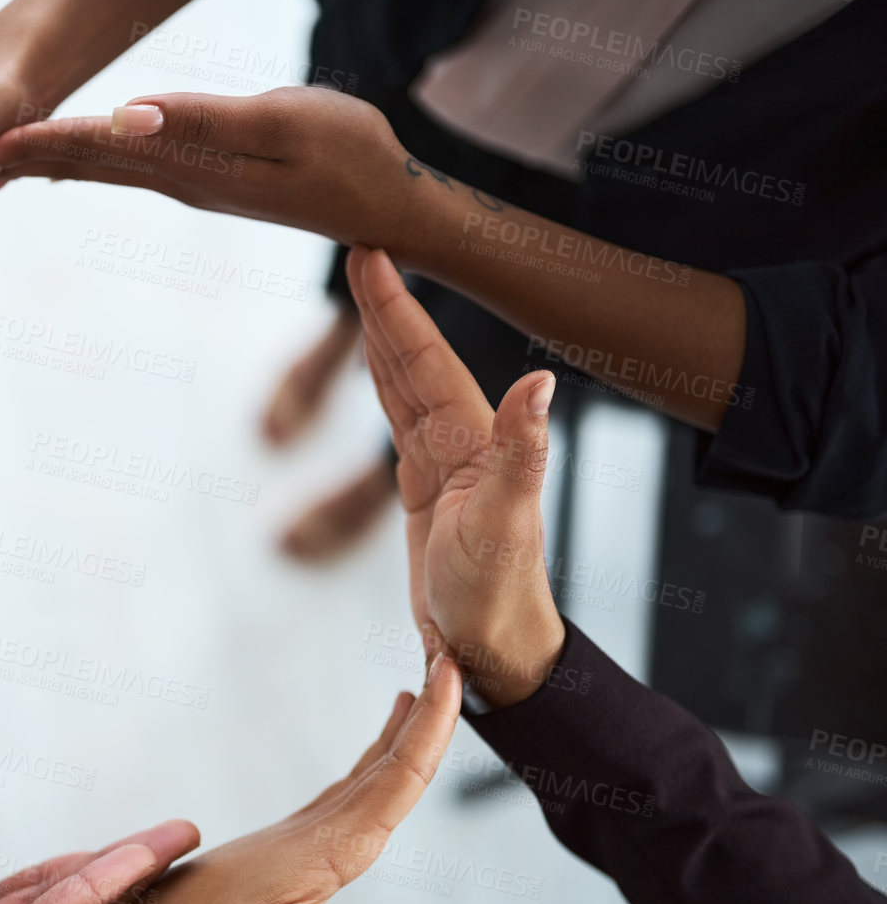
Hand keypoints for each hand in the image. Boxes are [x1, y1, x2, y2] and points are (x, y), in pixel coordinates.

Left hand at [0, 87, 411, 245]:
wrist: (391, 207)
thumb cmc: (352, 156)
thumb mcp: (282, 124)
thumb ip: (205, 120)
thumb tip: (128, 115)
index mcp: (188, 166)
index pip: (94, 148)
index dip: (34, 142)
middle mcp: (179, 181)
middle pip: (82, 164)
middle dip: (18, 159)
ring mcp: (192, 185)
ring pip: (100, 167)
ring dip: (43, 162)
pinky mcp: (207, 179)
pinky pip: (128, 168)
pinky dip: (84, 160)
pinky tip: (63, 161)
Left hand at [114, 661, 461, 903]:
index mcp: (320, 850)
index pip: (390, 781)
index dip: (428, 730)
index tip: (450, 674)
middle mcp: (315, 833)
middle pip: (384, 766)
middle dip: (426, 715)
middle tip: (455, 659)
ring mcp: (302, 836)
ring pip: (365, 775)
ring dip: (401, 735)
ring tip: (427, 692)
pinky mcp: (292, 849)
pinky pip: (347, 794)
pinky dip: (375, 768)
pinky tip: (376, 765)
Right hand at [347, 246, 564, 705]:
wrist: (493, 650)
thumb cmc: (500, 596)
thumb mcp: (505, 523)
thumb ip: (522, 451)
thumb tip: (541, 381)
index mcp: (474, 441)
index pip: (426, 360)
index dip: (397, 308)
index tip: (373, 257)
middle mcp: (461, 443)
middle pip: (413, 360)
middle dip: (387, 307)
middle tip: (361, 253)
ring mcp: (444, 465)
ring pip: (405, 386)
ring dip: (384, 339)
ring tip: (365, 293)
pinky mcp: (426, 492)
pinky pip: (398, 422)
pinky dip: (385, 387)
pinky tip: (379, 372)